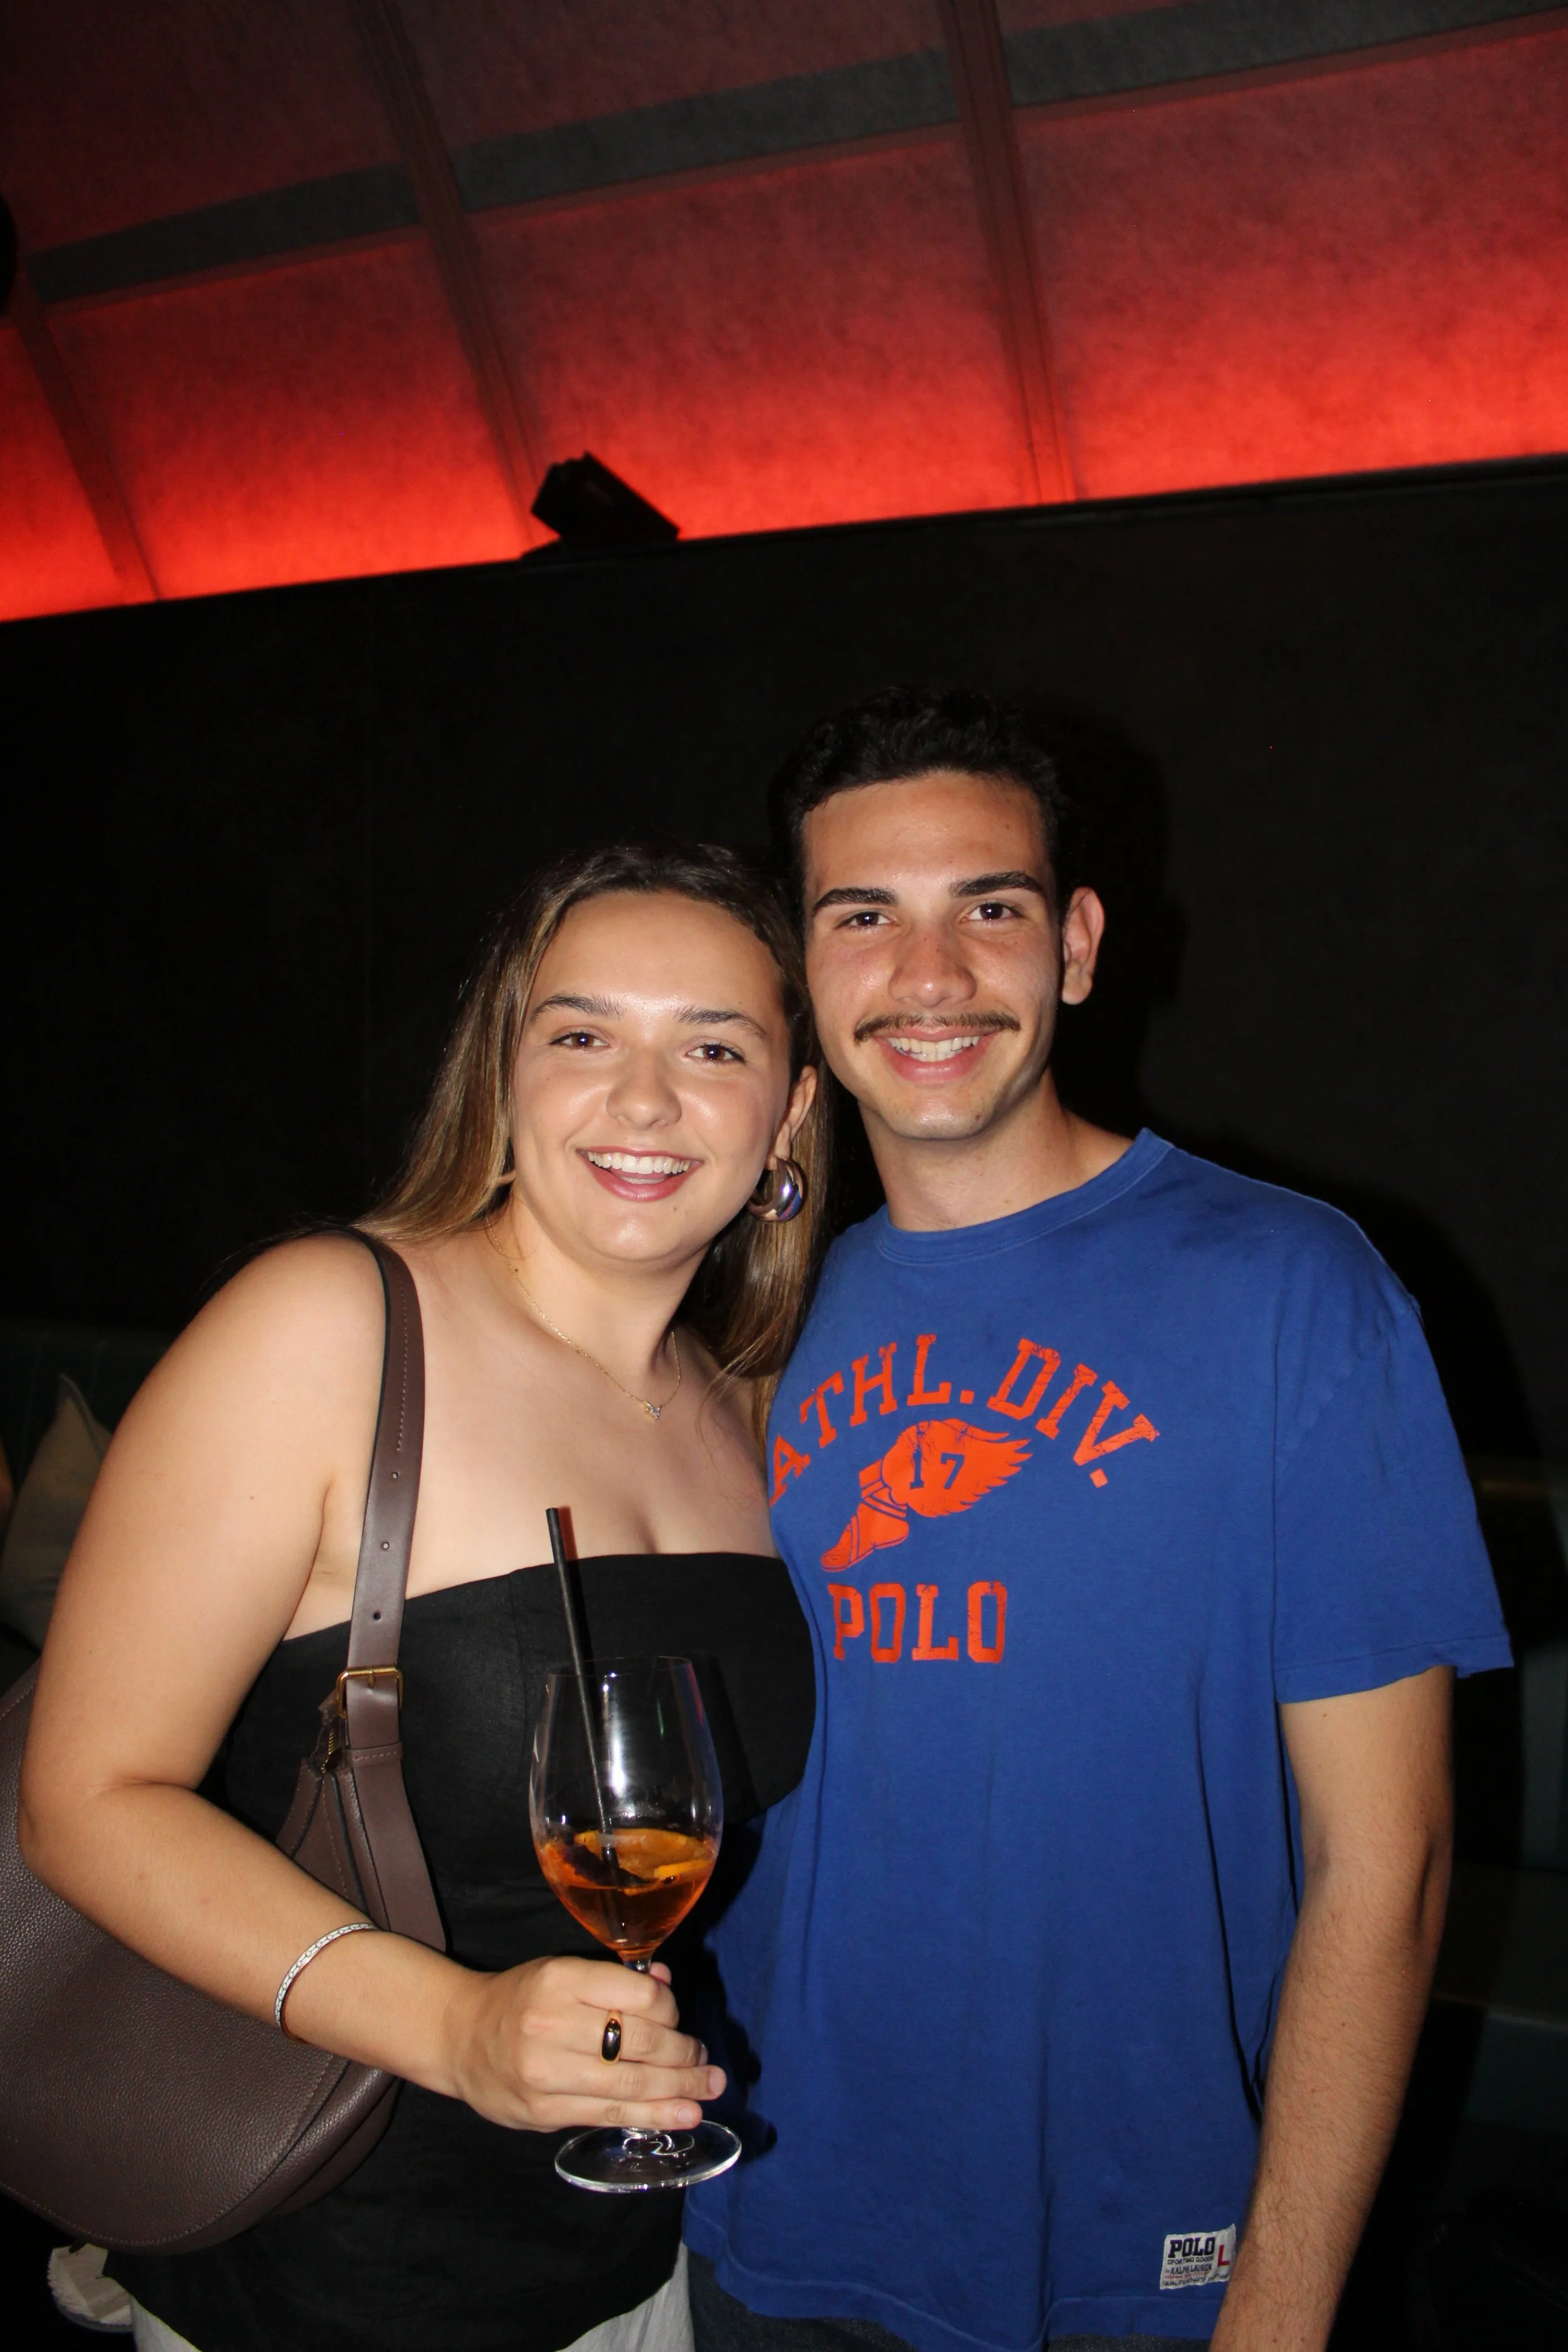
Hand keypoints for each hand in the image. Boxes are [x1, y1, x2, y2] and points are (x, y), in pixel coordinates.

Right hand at [439, 1954, 724, 2131]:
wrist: (460, 2036)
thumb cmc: (522, 1999)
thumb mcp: (563, 1973)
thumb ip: (615, 1982)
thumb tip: (667, 1984)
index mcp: (561, 1978)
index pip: (639, 1996)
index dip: (672, 2011)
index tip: (679, 2020)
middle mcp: (552, 2022)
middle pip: (640, 2042)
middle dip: (684, 2055)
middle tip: (706, 2063)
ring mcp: (546, 2071)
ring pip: (630, 2084)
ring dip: (679, 2090)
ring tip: (707, 2090)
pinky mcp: (543, 2111)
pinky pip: (609, 2115)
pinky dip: (653, 2116)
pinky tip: (681, 2115)